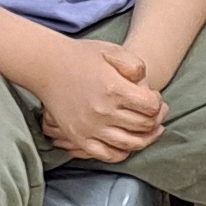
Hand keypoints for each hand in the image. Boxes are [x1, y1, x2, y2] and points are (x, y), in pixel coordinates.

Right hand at [33, 38, 167, 163]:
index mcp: (113, 89)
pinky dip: (122, 153)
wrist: (47, 66)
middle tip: (155, 114)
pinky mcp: (79, 138)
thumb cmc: (82, 57)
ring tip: (149, 130)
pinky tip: (127, 144)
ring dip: (145, 138)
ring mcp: (90, 128)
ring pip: (130, 144)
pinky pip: (108, 155)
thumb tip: (147, 86)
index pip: (151, 107)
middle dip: (155, 119)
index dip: (158, 102)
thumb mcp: (112, 50)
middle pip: (144, 126)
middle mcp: (103, 111)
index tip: (153, 98)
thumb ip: (135, 65)